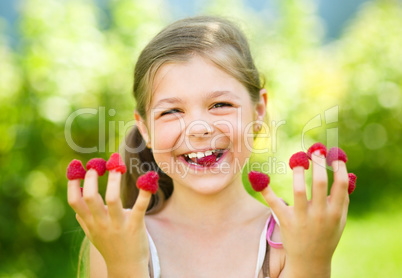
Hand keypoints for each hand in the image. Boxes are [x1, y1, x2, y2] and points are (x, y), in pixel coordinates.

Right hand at [67, 169, 151, 276]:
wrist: (126, 268)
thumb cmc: (110, 247)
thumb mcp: (92, 235)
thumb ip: (84, 221)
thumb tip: (77, 206)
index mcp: (90, 222)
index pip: (74, 201)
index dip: (73, 182)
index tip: (76, 166)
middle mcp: (101, 223)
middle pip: (90, 197)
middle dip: (91, 178)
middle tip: (97, 164)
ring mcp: (118, 225)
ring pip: (112, 199)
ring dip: (114, 180)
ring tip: (117, 166)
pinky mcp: (135, 226)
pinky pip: (139, 207)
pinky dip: (144, 193)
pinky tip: (148, 180)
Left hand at [261, 151, 349, 276]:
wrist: (310, 261)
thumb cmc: (326, 235)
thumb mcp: (339, 220)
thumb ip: (343, 199)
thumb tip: (347, 174)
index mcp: (335, 212)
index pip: (340, 185)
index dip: (338, 167)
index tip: (333, 154)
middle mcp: (320, 215)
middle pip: (320, 183)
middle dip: (318, 164)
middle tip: (315, 151)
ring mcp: (302, 218)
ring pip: (298, 190)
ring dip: (298, 172)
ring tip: (297, 161)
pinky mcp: (285, 221)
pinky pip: (274, 203)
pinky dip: (266, 190)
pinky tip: (259, 177)